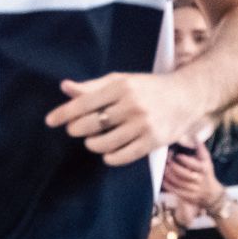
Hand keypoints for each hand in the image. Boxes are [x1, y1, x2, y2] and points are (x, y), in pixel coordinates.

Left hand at [48, 72, 201, 165]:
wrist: (187, 96)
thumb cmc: (149, 88)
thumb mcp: (122, 81)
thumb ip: (93, 86)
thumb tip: (65, 87)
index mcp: (122, 86)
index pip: (84, 103)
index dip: (64, 113)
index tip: (50, 121)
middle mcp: (132, 105)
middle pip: (91, 124)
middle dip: (77, 129)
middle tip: (76, 130)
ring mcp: (143, 125)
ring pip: (104, 143)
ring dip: (93, 144)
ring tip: (93, 141)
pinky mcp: (152, 141)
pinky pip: (121, 156)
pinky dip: (110, 157)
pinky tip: (108, 153)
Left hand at [159, 141, 222, 210]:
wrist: (211, 194)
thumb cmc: (206, 174)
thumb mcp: (207, 161)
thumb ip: (201, 150)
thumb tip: (195, 137)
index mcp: (204, 169)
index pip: (194, 164)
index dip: (185, 160)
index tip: (177, 155)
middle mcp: (199, 180)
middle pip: (185, 174)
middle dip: (175, 168)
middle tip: (167, 162)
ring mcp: (193, 189)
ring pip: (179, 183)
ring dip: (169, 175)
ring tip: (164, 169)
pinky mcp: (187, 196)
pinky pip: (176, 191)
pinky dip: (168, 185)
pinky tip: (163, 179)